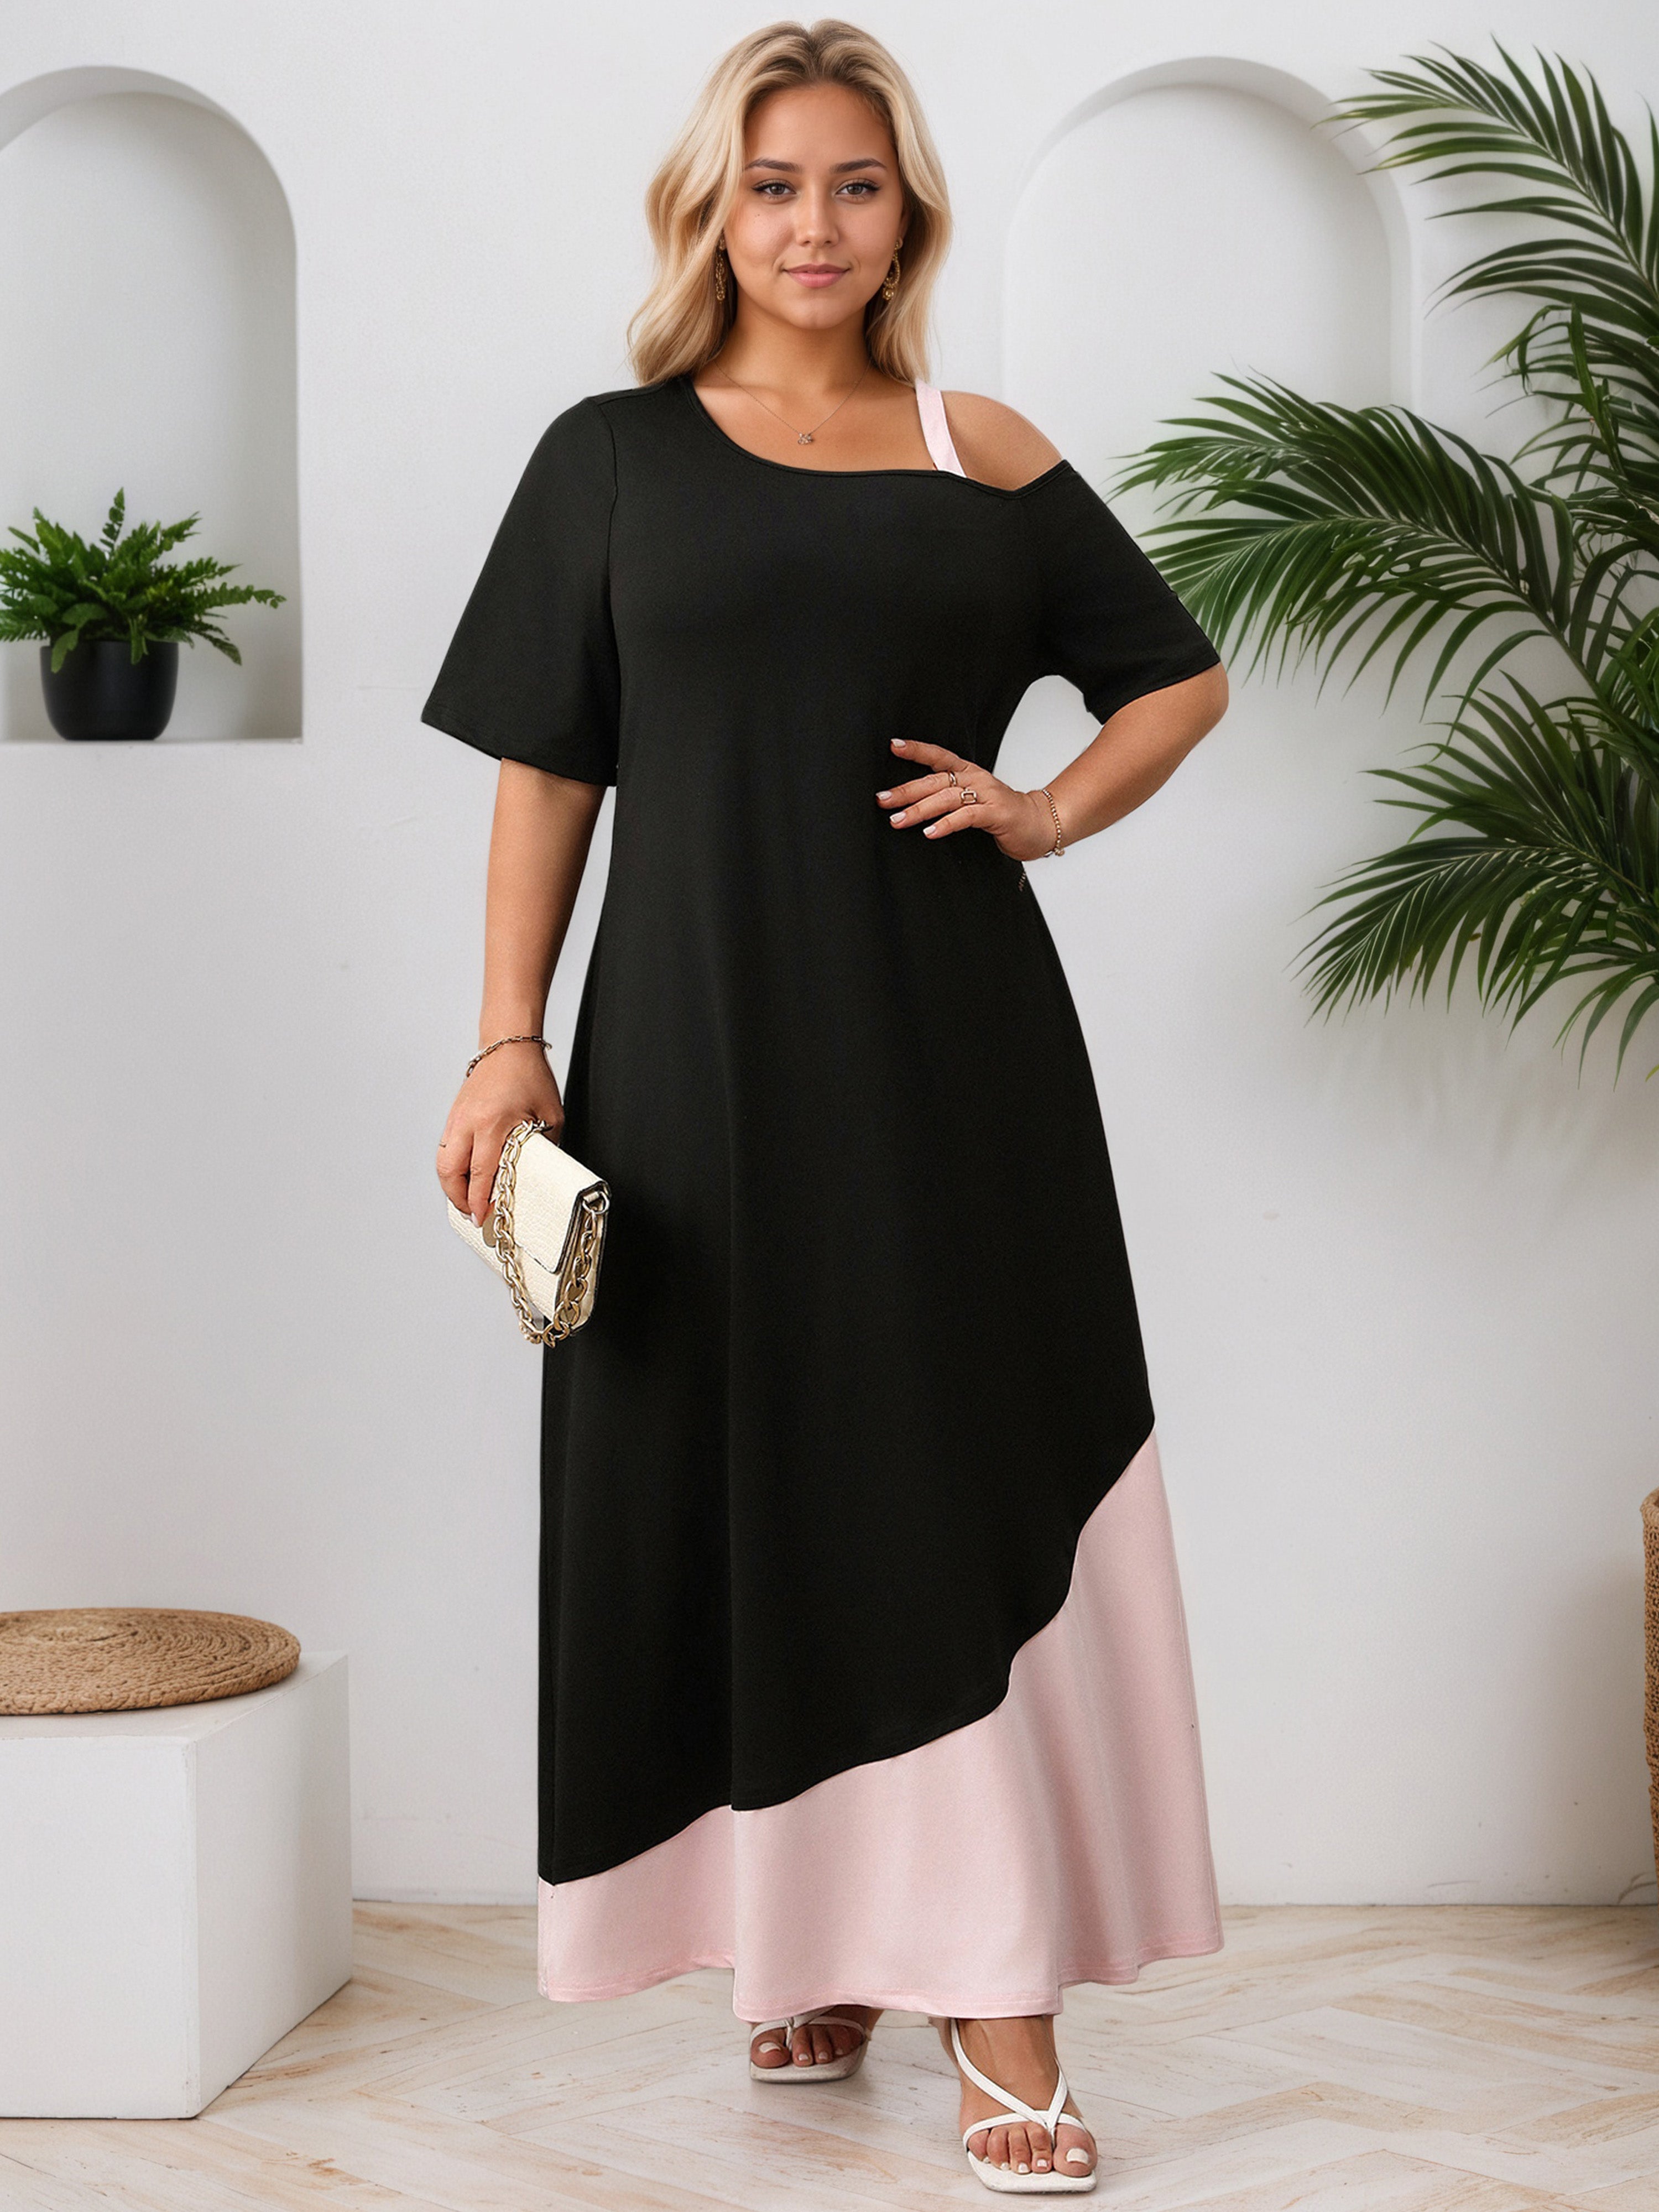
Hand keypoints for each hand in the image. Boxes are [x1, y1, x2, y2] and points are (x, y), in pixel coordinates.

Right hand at [436, 1041, 564, 1225]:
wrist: (509, 1048)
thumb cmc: (531, 1078)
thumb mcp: (551, 1116)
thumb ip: (544, 1148)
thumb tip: (539, 1176)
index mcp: (494, 1123)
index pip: (480, 1172)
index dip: (479, 1200)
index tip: (481, 1217)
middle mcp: (469, 1122)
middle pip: (450, 1171)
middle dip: (458, 1199)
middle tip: (472, 1214)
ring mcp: (457, 1119)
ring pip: (442, 1162)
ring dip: (451, 1185)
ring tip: (466, 1201)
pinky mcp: (453, 1117)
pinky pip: (445, 1149)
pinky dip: (451, 1168)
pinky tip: (463, 1178)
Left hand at [876, 739, 1056, 860]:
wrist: (1037, 824)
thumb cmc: (1000, 813)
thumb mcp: (971, 800)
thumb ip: (946, 798)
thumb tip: (909, 804)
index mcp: (968, 772)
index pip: (938, 756)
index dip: (916, 750)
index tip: (893, 746)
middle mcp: (975, 779)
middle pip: (935, 780)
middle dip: (906, 790)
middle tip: (882, 800)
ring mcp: (986, 795)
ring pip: (946, 798)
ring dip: (919, 810)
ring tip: (898, 820)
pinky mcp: (996, 814)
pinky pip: (966, 816)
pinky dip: (946, 824)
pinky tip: (930, 832)